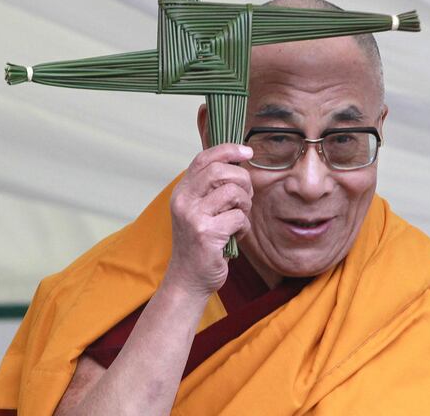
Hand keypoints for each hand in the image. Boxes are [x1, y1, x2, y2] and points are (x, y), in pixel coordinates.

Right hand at [164, 144, 253, 297]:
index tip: (247, 152)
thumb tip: (239, 162)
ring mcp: (193, 217)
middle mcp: (183, 201)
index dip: (228, 150)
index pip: (203, 158)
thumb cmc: (200, 243)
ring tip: (240, 217)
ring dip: (245, 204)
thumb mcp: (200, 210)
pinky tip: (235, 235)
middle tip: (246, 196)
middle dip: (243, 180)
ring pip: (233, 192)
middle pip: (220, 171)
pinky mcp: (206, 233)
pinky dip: (244, 226)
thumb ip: (212, 189)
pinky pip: (238, 217)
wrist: (188, 279)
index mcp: (182, 191)